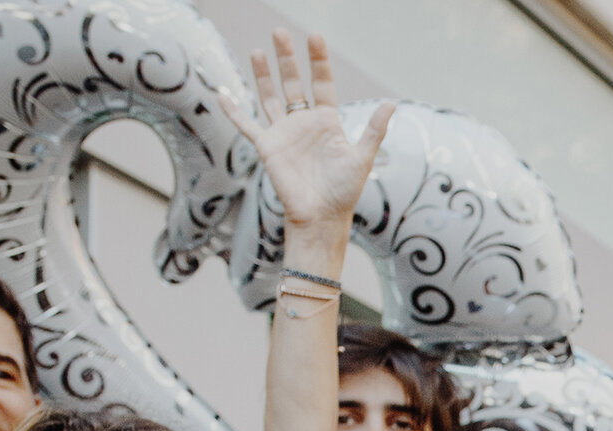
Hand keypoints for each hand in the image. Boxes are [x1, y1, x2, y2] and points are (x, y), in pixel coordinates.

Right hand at [217, 30, 391, 233]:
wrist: (322, 216)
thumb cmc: (344, 191)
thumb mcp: (362, 157)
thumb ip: (373, 130)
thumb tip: (391, 104)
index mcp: (327, 121)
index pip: (321, 83)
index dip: (318, 61)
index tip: (314, 37)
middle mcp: (303, 122)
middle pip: (293, 83)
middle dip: (287, 58)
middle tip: (280, 32)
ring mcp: (284, 133)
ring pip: (270, 97)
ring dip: (263, 75)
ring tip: (259, 51)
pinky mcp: (267, 147)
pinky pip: (246, 125)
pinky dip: (233, 110)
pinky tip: (221, 94)